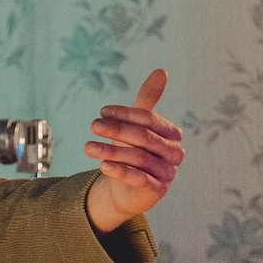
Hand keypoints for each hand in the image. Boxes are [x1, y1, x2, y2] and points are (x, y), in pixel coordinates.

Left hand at [84, 68, 184, 231]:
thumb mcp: (135, 126)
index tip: (102, 111)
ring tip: (88, 146)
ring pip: (139, 158)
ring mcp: (167, 173)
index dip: (126, 113)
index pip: (149, 119)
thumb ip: (147, 101)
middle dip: (116, 130)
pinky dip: (120, 171)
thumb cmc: (132, 152)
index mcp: (172, 134)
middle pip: (144, 137)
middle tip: (92, 125)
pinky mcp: (157, 191)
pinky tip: (102, 166)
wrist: (126, 190)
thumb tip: (161, 70)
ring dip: (110, 151)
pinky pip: (139, 179)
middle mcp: (174, 153)